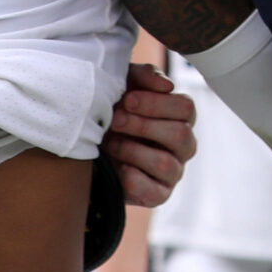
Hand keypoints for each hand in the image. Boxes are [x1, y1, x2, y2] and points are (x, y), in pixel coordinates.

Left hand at [103, 62, 193, 207]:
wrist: (85, 146)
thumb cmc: (110, 112)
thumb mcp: (123, 86)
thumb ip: (144, 77)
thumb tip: (167, 85)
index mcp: (181, 118)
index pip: (186, 108)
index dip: (156, 104)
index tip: (128, 100)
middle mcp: (183, 145)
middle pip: (180, 134)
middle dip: (143, 126)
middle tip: (115, 120)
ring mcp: (173, 171)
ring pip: (165, 162)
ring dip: (132, 150)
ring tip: (110, 143)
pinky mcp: (159, 195)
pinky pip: (155, 192)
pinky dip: (132, 179)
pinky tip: (116, 166)